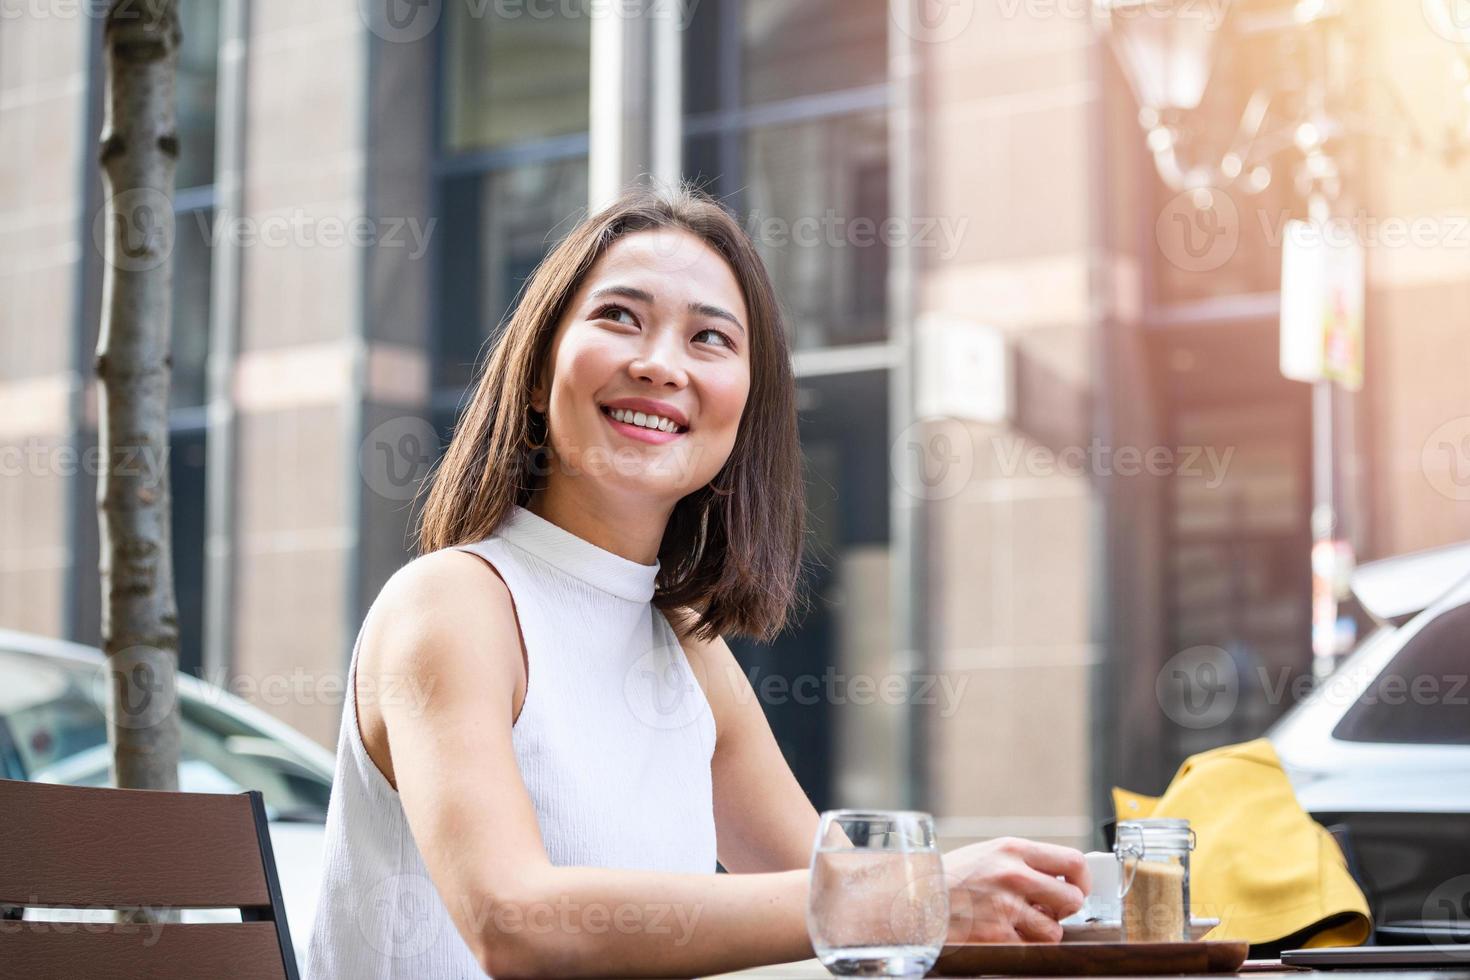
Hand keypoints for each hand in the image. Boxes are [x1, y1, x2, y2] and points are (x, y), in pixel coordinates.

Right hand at [941, 837, 1090, 943]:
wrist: (914, 900)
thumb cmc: (949, 878)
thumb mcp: (986, 854)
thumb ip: (1021, 862)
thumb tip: (1059, 878)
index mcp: (1012, 849)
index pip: (1073, 861)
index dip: (1082, 880)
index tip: (1077, 888)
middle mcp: (1013, 875)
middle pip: (1072, 898)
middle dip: (1064, 909)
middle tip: (1048, 910)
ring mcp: (1006, 907)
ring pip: (1054, 930)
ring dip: (1041, 931)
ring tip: (1018, 923)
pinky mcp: (998, 936)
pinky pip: (1030, 948)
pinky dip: (1021, 945)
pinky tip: (1002, 933)